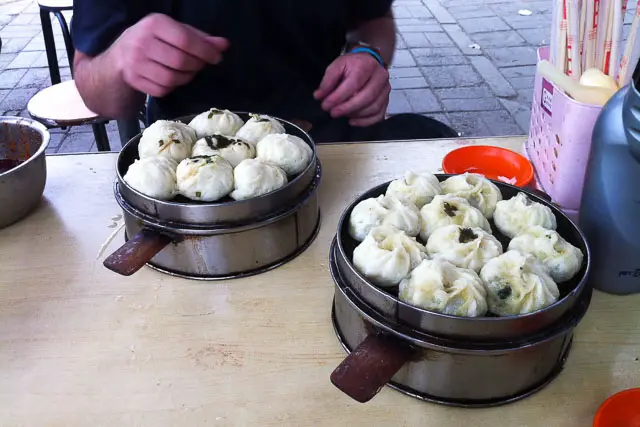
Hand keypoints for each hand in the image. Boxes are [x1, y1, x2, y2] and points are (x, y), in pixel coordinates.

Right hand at [110, 14, 228, 97]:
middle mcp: (142, 42)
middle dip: (196, 66)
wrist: (120, 57)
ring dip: (186, 78)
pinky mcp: (134, 80)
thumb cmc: (154, 41)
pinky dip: (173, 87)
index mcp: (154, 24)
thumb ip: (199, 38)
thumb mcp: (174, 32)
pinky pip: (162, 90)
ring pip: (172, 78)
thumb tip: (224, 45)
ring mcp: (135, 63)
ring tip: (187, 72)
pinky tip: (173, 79)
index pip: (185, 40)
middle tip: (200, 65)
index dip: (204, 51)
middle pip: (180, 61)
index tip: (216, 58)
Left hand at [314, 53, 389, 126]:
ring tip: (342, 114)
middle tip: (333, 113)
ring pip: (374, 107)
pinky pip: (379, 115)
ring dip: (355, 114)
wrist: (368, 62)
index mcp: (366, 65)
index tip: (326, 104)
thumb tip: (319, 95)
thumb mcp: (337, 65)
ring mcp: (385, 89)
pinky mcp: (386, 100)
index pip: (354, 84)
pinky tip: (352, 121)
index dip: (338, 97)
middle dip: (347, 108)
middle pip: (366, 97)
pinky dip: (365, 122)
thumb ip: (327, 80)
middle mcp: (380, 77)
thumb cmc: (353, 65)